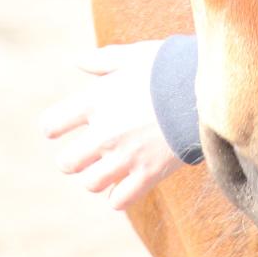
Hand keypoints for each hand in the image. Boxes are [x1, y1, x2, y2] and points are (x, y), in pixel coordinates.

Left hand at [40, 41, 181, 210]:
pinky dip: (119, 195)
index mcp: (96, 100)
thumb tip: (75, 60)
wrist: (207, 88)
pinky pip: (118, 201)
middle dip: (75, 158)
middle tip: (91, 150)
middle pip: (67, 163)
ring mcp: (125, 157)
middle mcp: (104, 133)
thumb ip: (102, 60)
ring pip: (90, 184)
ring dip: (98, 176)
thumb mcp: (134, 55)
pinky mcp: (147, 175)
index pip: (51, 125)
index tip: (62, 127)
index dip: (54, 127)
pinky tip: (129, 180)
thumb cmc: (168, 68)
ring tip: (113, 164)